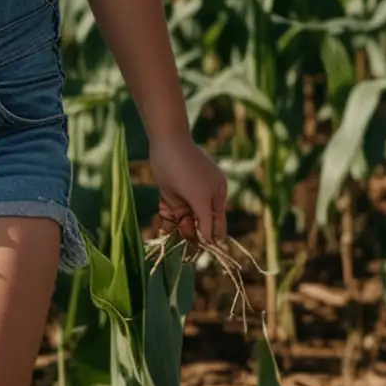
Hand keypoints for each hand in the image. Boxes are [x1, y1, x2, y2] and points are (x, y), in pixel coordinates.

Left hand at [149, 133, 228, 248]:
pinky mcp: (218, 177)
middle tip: (186, 230)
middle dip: (203, 231)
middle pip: (217, 223)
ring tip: (178, 212)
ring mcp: (219, 185)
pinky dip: (201, 203)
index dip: (201, 241)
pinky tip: (182, 203)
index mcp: (203, 201)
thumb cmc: (167, 167)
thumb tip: (194, 235)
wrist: (171, 138)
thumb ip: (182, 216)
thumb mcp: (170, 196)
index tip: (193, 247)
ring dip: (199, 217)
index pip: (210, 231)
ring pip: (215, 212)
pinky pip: (214, 198)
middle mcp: (215, 194)